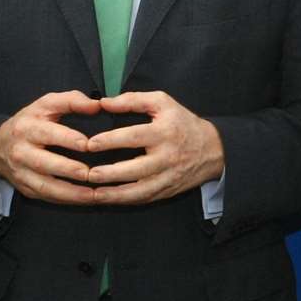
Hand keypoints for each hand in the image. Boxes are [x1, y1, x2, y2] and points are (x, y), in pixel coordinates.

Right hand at [0, 91, 100, 203]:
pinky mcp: (25, 188)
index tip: (87, 145)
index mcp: (28, 128)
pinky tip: (84, 199)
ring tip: (93, 195)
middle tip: (91, 174)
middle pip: (44, 163)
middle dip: (68, 169)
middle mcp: (22, 152)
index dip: (67, 139)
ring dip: (70, 193)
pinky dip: (66, 200)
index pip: (47, 133)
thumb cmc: (30, 122)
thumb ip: (71, 101)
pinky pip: (46, 197)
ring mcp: (22, 173)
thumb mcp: (46, 104)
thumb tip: (96, 105)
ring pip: (45, 186)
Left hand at [84, 90, 223, 205]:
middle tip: (87, 174)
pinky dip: (125, 201)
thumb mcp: (163, 102)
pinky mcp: (168, 190)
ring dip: (114, 194)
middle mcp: (167, 157)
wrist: (213, 149)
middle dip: (109, 173)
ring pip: (139, 191)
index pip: (134, 137)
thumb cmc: (183, 123)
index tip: (90, 144)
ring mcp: (168, 177)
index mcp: (164, 132)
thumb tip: (104, 103)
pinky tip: (109, 199)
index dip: (110, 141)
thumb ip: (133, 100)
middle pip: (135, 169)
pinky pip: (144, 199)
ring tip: (93, 194)